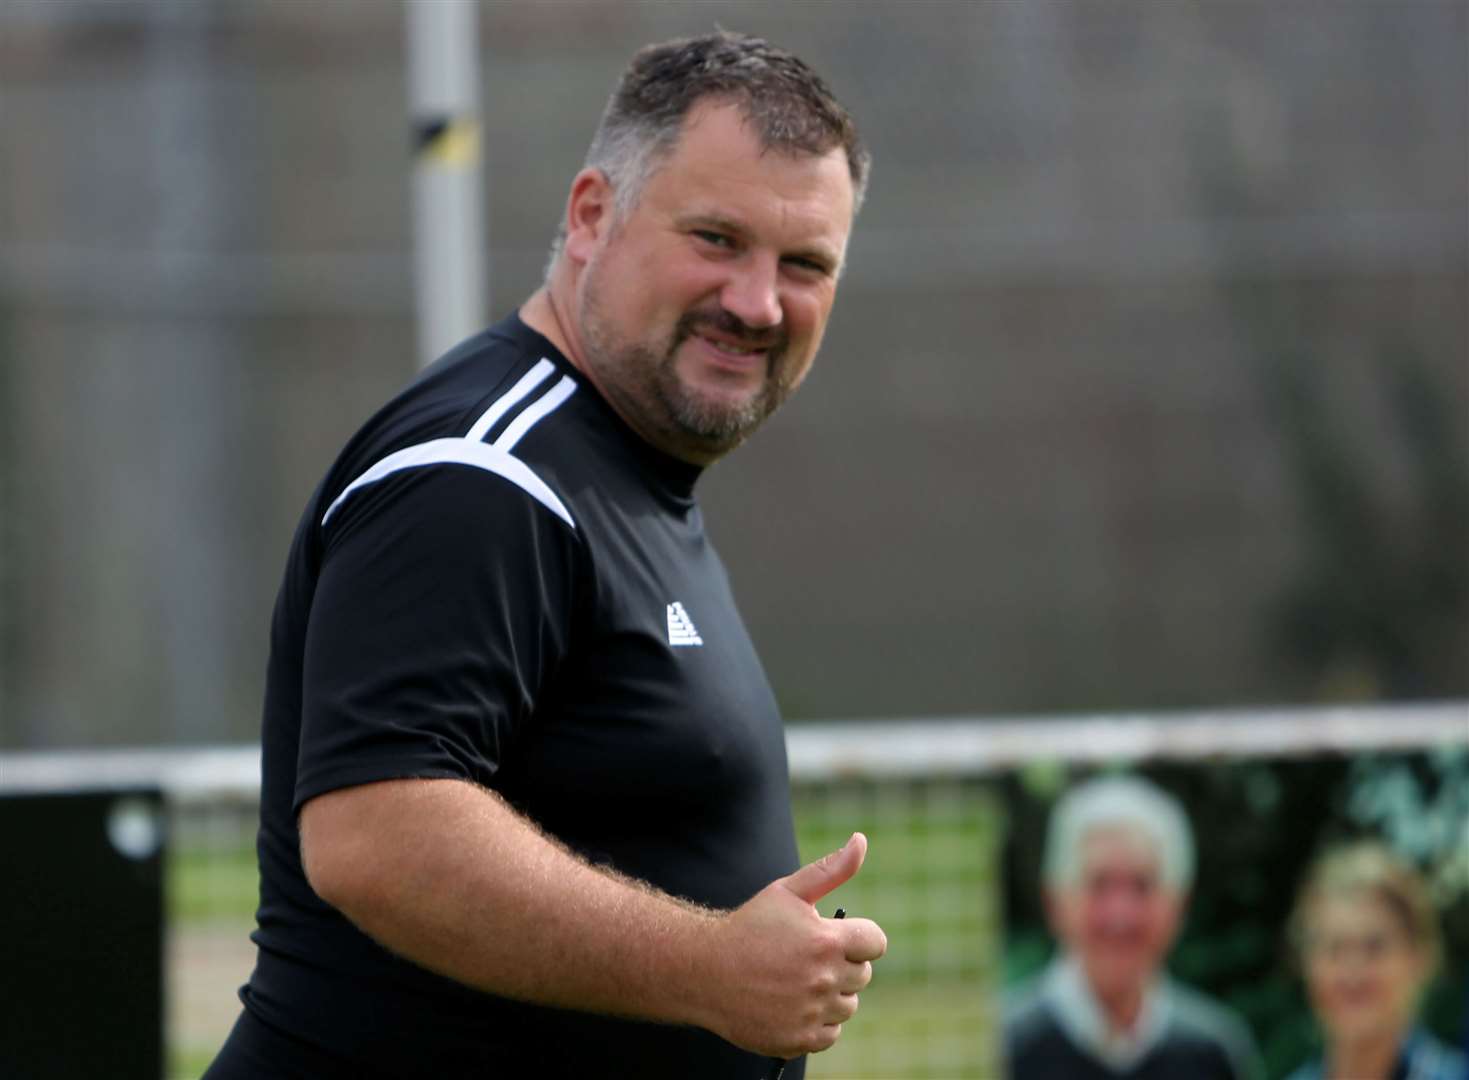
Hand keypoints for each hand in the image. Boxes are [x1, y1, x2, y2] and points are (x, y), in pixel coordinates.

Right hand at [698, 833, 887, 1058]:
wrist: (705, 971)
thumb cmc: (749, 927)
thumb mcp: (788, 891)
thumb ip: (831, 869)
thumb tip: (861, 841)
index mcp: (827, 941)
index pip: (875, 943)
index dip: (858, 938)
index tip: (837, 938)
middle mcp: (824, 979)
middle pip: (862, 975)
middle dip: (842, 964)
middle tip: (807, 958)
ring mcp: (812, 1012)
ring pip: (848, 1005)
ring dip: (832, 994)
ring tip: (797, 981)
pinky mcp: (800, 1040)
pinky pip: (831, 1034)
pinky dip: (818, 1022)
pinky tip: (792, 1005)